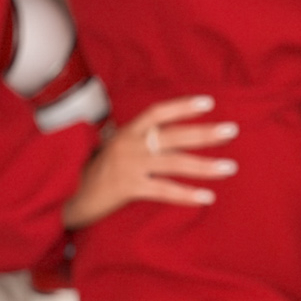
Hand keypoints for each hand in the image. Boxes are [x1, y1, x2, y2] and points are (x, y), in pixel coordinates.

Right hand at [62, 95, 238, 228]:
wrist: (68, 196)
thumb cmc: (97, 172)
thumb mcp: (116, 149)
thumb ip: (140, 142)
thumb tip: (169, 139)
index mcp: (127, 131)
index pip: (158, 112)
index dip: (183, 106)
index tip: (209, 102)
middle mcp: (129, 143)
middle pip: (174, 135)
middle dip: (205, 132)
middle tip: (232, 130)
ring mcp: (129, 165)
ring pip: (174, 162)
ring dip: (206, 166)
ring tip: (230, 167)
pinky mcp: (128, 187)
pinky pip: (164, 190)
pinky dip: (187, 194)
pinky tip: (208, 197)